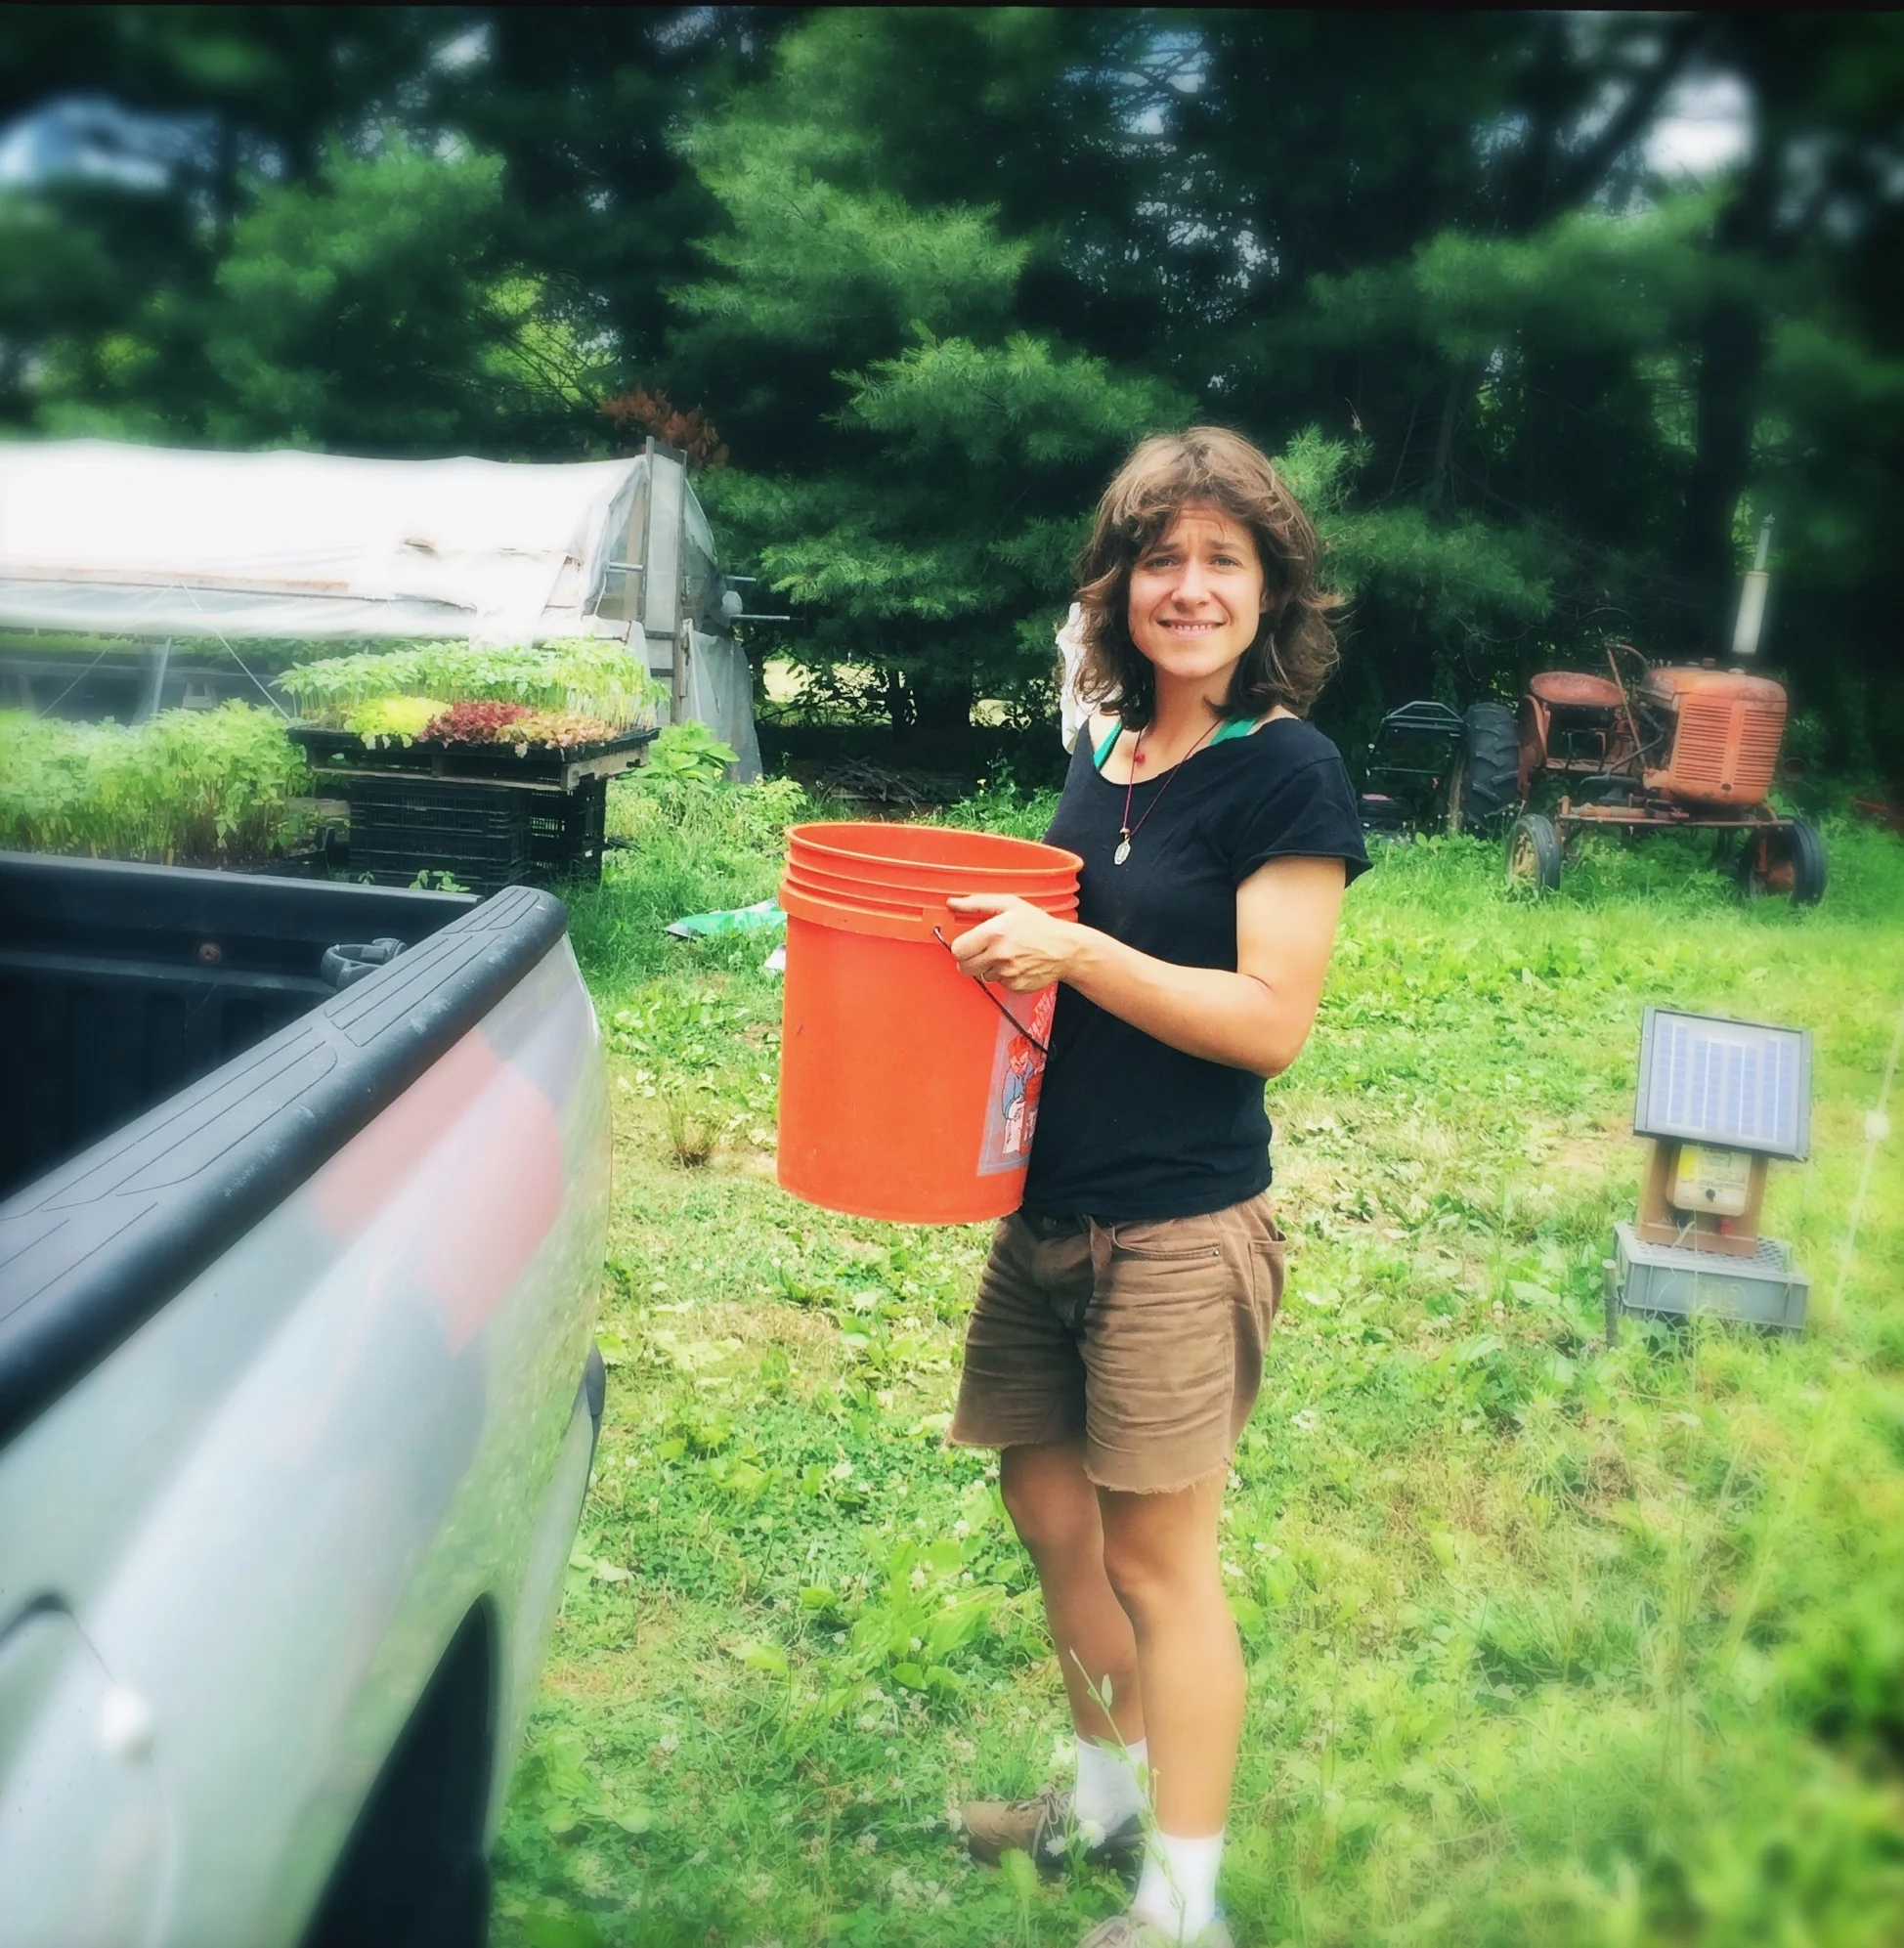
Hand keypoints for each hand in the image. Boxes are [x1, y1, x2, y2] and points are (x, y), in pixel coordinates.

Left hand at [944, 893, 1077, 993]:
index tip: (968, 944)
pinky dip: (1005, 976)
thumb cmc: (1039, 925)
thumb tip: (953, 903)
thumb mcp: (1010, 905)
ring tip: (1007, 955)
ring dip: (990, 967)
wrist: (1066, 949)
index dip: (961, 947)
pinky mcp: (1016, 986)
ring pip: (983, 976)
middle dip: (971, 960)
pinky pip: (1000, 984)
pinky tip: (1017, 964)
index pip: (958, 950)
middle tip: (984, 951)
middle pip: (964, 967)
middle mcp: (999, 955)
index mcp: (994, 933)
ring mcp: (1008, 973)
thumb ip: (977, 903)